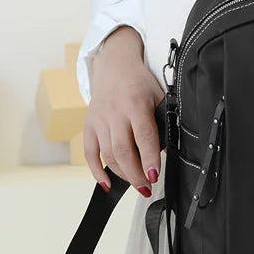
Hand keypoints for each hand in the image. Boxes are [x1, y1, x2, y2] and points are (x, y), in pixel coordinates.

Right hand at [83, 26, 164, 197]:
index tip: (155, 175)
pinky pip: (89, 152)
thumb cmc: (140, 83)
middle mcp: (115, 113)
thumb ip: (161, 120)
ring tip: (137, 184)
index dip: (150, 158)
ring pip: (107, 154)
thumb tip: (164, 150)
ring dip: (122, 174)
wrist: (114, 65)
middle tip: (147, 188)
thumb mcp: (158, 95)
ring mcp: (99, 120)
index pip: (144, 136)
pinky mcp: (89, 125)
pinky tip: (107, 184)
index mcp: (136, 104)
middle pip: (122, 150)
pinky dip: (96, 171)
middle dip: (135, 174)